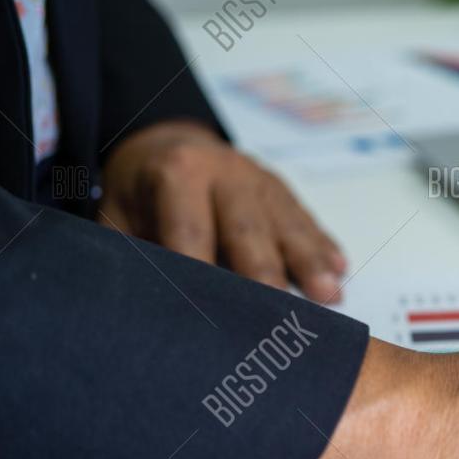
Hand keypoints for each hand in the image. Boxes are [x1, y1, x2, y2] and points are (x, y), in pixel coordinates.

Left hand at [98, 120, 345, 301]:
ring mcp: (260, 180)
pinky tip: (339, 271)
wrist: (169, 145)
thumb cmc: (141, 194)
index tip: (209, 312)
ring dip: (309, 262)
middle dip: (265, 272)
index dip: (200, 270)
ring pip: (287, 225)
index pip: (191, 229)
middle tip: (277, 313)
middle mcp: (226, 171)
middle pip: (248, 228)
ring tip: (329, 296)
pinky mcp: (283, 192)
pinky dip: (322, 248)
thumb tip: (139, 302)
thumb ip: (130, 252)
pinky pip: (306, 222)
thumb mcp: (118, 215)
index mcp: (178, 173)